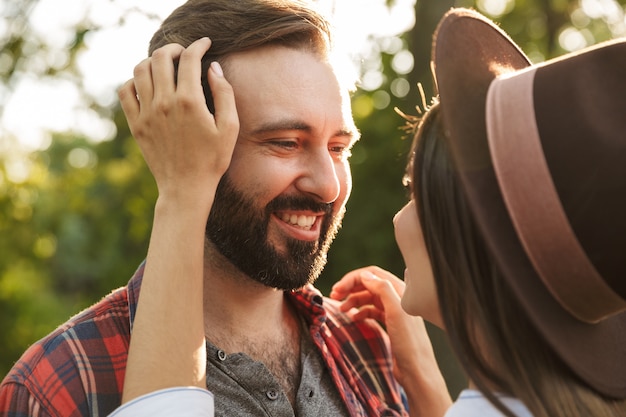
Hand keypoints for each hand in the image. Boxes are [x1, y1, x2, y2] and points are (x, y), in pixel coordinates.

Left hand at [118, 38, 238, 213]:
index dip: (198, 45)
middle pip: (161, 57)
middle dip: (174, 48)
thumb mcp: (230, 127)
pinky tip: (147, 84)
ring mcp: (146, 113)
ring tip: (164, 64)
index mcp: (189, 101)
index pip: (189, 59)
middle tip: (183, 52)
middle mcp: (164, 103)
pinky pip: (126, 91)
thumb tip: (214, 67)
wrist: (186, 187)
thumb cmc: (213, 159)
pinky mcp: (136, 124)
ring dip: (152, 60)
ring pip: (140, 69)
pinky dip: (134, 80)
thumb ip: (224, 93)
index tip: (205, 43)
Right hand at [331, 266, 450, 416]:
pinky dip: (361, 311)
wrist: (417, 371)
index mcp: (401, 291)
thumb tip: (365, 275)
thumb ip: (383, 290)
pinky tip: (354, 318)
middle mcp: (398, 298)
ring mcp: (394, 311)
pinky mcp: (390, 323)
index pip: (373, 274)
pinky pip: (372, 311)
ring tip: (341, 308)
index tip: (338, 288)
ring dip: (354, 299)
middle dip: (351, 287)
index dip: (354, 278)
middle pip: (370, 284)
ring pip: (369, 297)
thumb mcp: (396, 313)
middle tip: (334, 295)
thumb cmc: (410, 344)